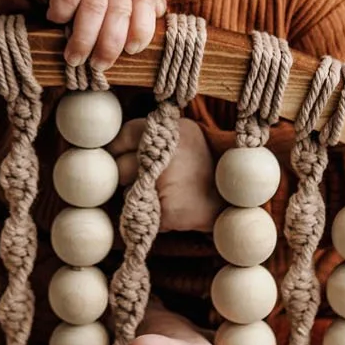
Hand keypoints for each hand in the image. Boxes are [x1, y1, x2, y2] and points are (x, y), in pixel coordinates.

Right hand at [43, 0, 166, 72]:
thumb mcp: (126, 0)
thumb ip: (143, 9)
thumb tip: (153, 21)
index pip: (146, 4)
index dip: (141, 30)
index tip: (131, 50)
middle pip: (119, 9)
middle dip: (109, 44)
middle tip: (98, 65)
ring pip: (94, 5)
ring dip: (84, 38)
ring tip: (75, 58)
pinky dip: (64, 13)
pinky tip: (58, 21)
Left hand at [108, 115, 219, 233]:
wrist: (232, 199)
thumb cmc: (202, 165)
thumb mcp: (184, 136)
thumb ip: (153, 136)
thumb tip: (112, 146)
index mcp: (172, 132)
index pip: (125, 135)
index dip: (117, 148)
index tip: (116, 155)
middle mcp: (167, 155)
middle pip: (120, 165)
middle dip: (125, 174)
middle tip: (143, 177)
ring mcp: (166, 185)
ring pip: (126, 191)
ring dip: (135, 194)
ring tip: (161, 192)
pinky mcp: (166, 212)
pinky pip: (139, 212)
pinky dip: (149, 212)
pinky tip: (168, 207)